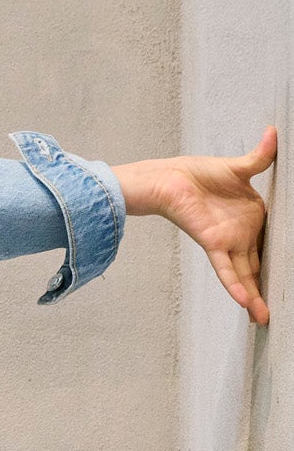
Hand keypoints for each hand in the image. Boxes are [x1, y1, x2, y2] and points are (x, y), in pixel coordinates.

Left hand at [114, 126, 275, 323]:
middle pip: (258, 268)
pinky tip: (244, 302)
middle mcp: (242, 235)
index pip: (271, 245)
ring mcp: (228, 241)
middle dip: (267, 290)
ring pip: (244, 276)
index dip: (280, 262)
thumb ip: (260, 157)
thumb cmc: (198, 174)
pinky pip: (225, 269)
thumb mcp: (238, 167)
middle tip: (277, 313)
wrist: (169, 178)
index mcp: (253, 219)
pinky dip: (234, 285)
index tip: (291, 279)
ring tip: (264, 318)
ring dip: (254, 298)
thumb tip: (274, 132)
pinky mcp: (213, 243)